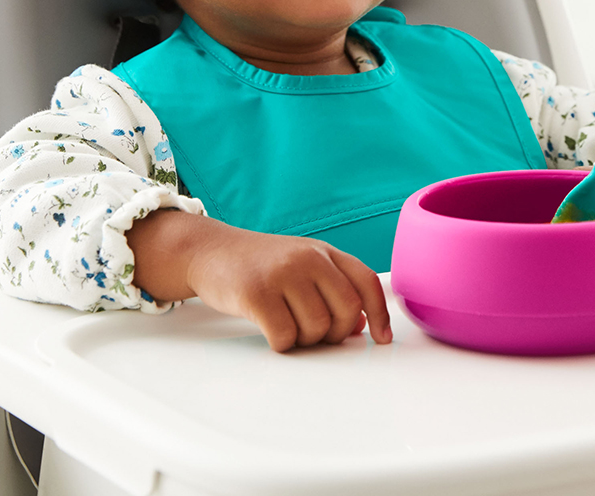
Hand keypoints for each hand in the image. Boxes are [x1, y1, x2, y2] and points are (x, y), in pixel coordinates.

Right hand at [128, 211, 391, 352]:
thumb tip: (360, 327)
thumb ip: (332, 289)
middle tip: (312, 332)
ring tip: (286, 323)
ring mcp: (283, 273)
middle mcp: (308, 258)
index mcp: (325, 251)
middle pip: (346, 311)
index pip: (366, 282)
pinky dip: (280, 343)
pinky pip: (285, 337)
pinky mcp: (257, 293)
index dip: (380, 315)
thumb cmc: (263, 265)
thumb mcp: (303, 266)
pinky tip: (268, 327)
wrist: (212, 252)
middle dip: (333, 333)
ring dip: (304, 339)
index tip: (381, 340)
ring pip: (316, 328)